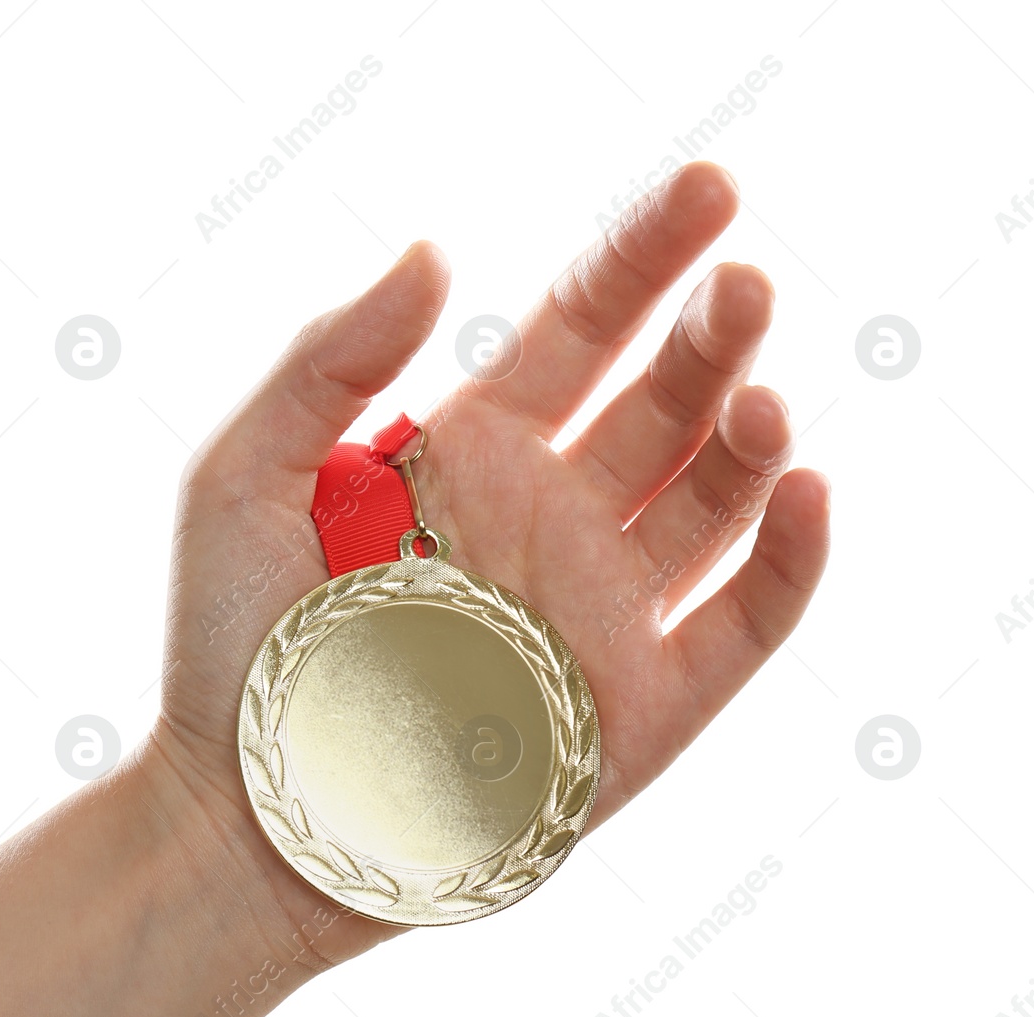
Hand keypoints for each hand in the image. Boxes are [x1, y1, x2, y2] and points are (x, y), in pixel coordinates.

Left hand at [143, 162, 829, 964]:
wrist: (250, 814)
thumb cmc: (233, 645)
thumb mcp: (243, 476)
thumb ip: (327, 360)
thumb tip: (433, 251)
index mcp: (476, 449)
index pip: (584, 327)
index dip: (646, 254)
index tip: (709, 185)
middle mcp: (555, 514)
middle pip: (667, 399)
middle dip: (713, 333)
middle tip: (741, 283)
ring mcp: (604, 608)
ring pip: (716, 499)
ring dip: (752, 437)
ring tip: (757, 398)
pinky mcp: (644, 709)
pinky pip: (744, 625)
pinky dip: (787, 561)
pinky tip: (800, 489)